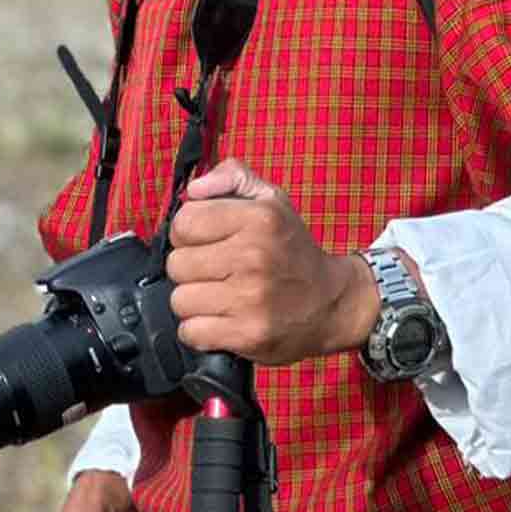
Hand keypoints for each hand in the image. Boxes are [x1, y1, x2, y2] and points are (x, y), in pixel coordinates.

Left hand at [164, 159, 375, 366]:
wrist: (333, 303)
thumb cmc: (292, 250)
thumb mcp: (271, 200)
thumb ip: (232, 177)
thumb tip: (194, 190)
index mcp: (259, 219)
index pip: (184, 223)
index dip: (187, 233)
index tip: (204, 241)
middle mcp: (254, 256)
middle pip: (177, 264)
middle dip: (190, 269)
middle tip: (215, 272)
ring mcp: (251, 298)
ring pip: (180, 300)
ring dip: (194, 301)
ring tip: (219, 296)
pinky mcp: (249, 334)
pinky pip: (191, 332)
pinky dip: (199, 330)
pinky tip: (221, 320)